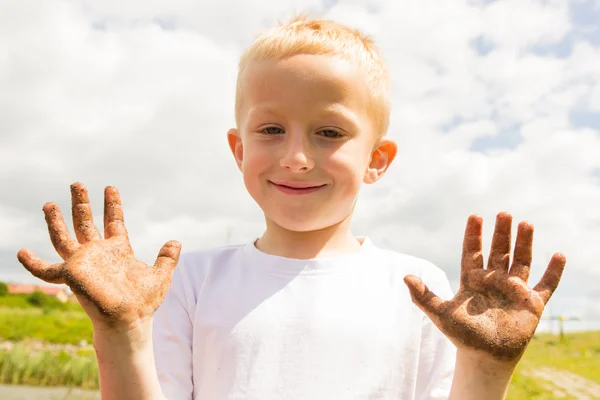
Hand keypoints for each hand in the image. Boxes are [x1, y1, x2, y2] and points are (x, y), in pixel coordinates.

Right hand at [16, 182, 180, 331]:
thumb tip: (176, 242)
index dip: (112, 205)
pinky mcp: (71, 274)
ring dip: (56, 221)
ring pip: (64, 238)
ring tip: (49, 203)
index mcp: (118, 250)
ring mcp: (83, 263)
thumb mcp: (161, 275)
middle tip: (76, 183)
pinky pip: (46, 270)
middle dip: (81, 203)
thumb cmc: (144, 302)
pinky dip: (32, 263)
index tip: (110, 187)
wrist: (130, 320)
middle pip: (85, 223)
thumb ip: (167, 258)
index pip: (113, 221)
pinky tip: (21, 252)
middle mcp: (98, 253)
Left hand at [404, 212, 565, 365]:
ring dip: (524, 243)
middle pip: (498, 251)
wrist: (484, 358)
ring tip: (525, 223)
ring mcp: (514, 290)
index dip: (473, 235)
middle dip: (500, 233)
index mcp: (472, 280)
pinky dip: (553, 272)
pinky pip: (546, 285)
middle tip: (503, 213)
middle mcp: (493, 280)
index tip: (474, 216)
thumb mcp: (440, 314)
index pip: (472, 252)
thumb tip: (405, 276)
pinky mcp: (532, 304)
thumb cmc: (462, 336)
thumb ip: (423, 296)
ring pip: (521, 260)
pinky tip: (559, 255)